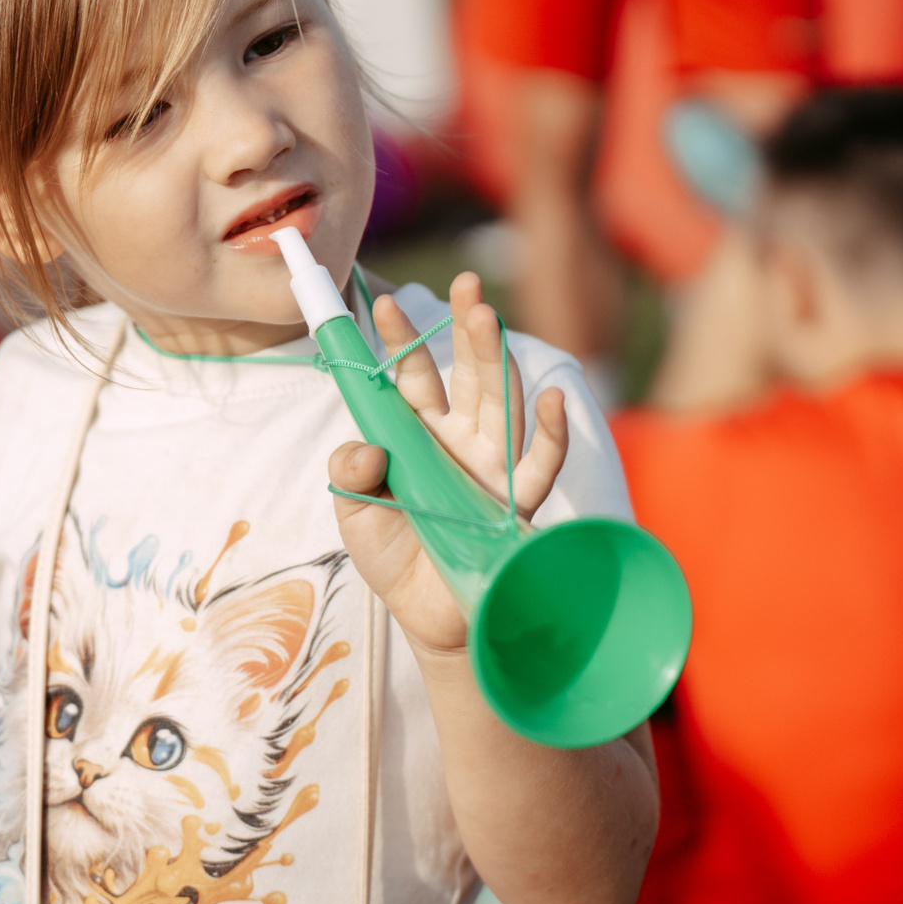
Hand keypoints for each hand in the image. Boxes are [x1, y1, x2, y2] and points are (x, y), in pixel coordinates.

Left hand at [328, 273, 568, 654]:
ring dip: (497, 359)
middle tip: (465, 284)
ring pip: (502, 401)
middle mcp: (460, 440)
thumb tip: (367, 446)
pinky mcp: (516, 502)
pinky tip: (552, 397)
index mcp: (418, 435)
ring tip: (487, 317)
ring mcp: (492, 466)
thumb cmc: (393, 559)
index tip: (381, 303)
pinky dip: (551, 431)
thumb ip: (350, 472)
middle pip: (466, 373)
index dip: (399, 341)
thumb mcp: (353, 514)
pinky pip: (539, 463)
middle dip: (465, 327)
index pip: (409, 377)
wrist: (430, 619)